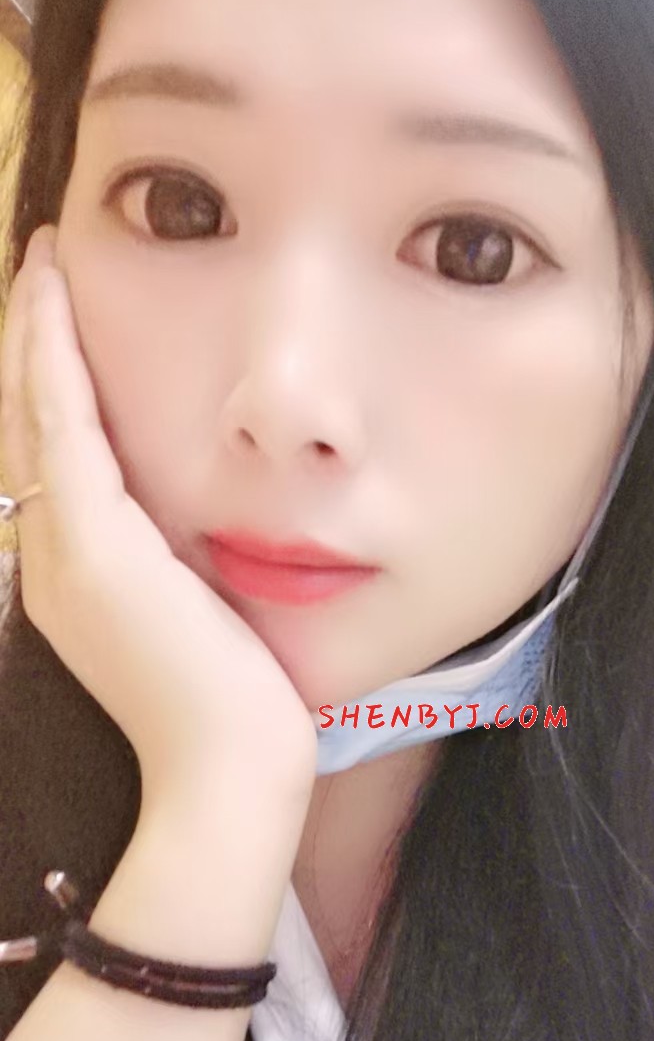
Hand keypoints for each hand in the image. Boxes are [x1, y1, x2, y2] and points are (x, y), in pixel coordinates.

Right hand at [0, 226, 317, 812]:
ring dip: (36, 334)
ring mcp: (65, 553)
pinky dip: (52, 358)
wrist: (229, 774)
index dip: (50, 389)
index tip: (60, 325)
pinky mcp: (93, 546)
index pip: (56, 464)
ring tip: (42, 266)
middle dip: (32, 346)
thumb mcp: (205, 622)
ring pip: (34, 417)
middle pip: (28, 429)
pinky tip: (53, 297)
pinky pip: (61, 428)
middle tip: (39, 270)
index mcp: (80, 580)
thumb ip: (188, 569)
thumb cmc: (237, 712)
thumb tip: (210, 530)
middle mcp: (55, 561)